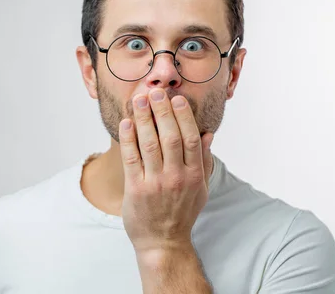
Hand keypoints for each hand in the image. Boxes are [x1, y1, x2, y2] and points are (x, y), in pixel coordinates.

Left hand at [118, 88, 213, 254]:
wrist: (163, 242)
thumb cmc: (183, 212)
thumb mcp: (201, 188)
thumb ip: (203, 160)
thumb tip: (207, 134)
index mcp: (194, 175)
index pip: (190, 138)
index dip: (184, 116)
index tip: (177, 98)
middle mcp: (176, 178)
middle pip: (171, 137)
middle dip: (162, 111)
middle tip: (155, 92)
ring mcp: (155, 184)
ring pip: (150, 144)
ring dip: (144, 119)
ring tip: (139, 99)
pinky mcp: (136, 190)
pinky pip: (132, 159)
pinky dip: (129, 138)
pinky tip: (127, 122)